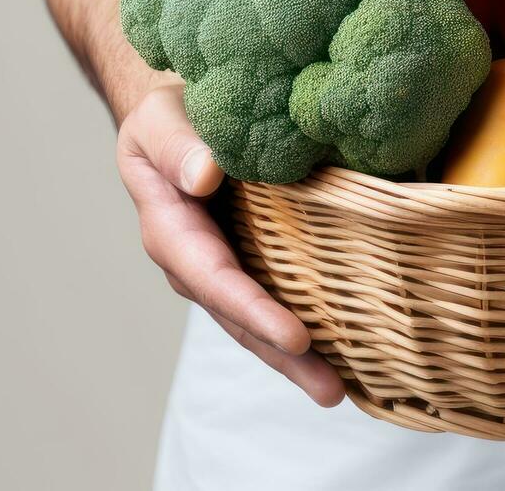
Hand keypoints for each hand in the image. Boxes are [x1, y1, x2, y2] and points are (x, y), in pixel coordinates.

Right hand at [117, 85, 344, 405]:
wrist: (182, 113)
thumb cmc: (172, 113)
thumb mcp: (160, 118)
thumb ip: (176, 146)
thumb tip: (204, 177)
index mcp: (170, 228)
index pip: (213, 276)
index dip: (251, 308)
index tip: (296, 336)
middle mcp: (196, 261)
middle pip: (239, 317)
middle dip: (282, 356)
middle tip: (331, 390)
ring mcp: (226, 265)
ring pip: (257, 320)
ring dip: (296, 358)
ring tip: (341, 391)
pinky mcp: (254, 260)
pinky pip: (278, 297)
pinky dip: (305, 327)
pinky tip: (345, 352)